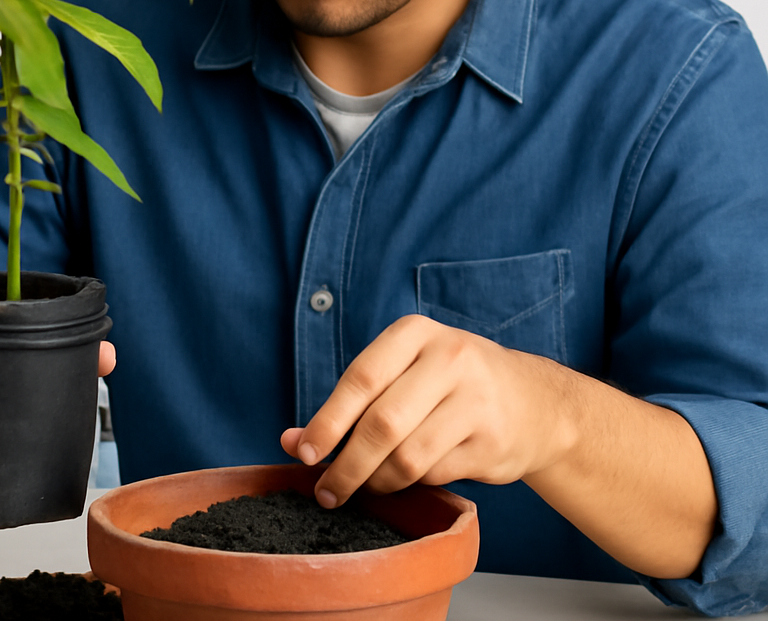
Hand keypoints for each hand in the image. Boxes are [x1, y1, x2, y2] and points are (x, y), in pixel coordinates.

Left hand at [280, 314, 571, 508]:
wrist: (534, 401)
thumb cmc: (448, 383)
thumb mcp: (403, 372)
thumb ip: (350, 402)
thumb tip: (291, 441)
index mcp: (416, 333)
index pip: (361, 377)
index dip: (327, 419)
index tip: (303, 452)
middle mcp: (449, 359)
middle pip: (383, 423)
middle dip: (347, 464)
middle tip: (326, 491)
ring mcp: (476, 401)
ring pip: (408, 457)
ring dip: (376, 482)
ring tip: (361, 489)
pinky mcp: (492, 442)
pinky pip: (435, 474)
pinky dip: (411, 486)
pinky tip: (404, 481)